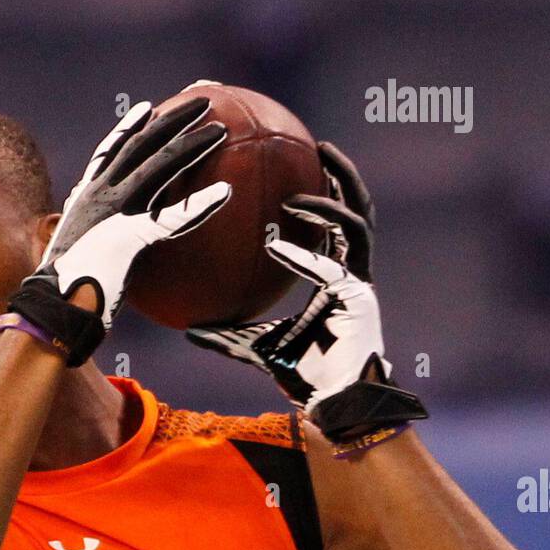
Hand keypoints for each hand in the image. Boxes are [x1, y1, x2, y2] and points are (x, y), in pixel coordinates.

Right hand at [8, 97, 231, 364]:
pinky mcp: (129, 235)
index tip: (147, 109)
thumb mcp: (81, 256)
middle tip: (201, 103)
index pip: (109, 153)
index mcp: (86, 199)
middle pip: (141, 145)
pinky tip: (225, 193)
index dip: (129, 129)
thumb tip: (110, 252)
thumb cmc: (68, 292)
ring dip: (193, 145)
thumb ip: (96, 243)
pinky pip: (173, 217)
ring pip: (159, 166)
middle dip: (173, 119)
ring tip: (220, 130)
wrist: (54, 307)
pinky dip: (200, 205)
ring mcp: (114, 211)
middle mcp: (99, 195)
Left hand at [186, 140, 392, 412]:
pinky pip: (329, 268)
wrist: (333, 404)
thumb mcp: (256, 348)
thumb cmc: (303, 377)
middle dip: (345, 175)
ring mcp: (360, 283)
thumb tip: (188, 330)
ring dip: (331, 201)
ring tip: (307, 180)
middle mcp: (352, 273)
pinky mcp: (359, 298)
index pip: (333, 226)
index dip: (323, 195)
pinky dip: (302, 255)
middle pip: (358, 210)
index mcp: (335, 276)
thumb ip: (228, 334)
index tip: (300, 169)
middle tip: (322, 146)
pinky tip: (275, 243)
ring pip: (356, 226)